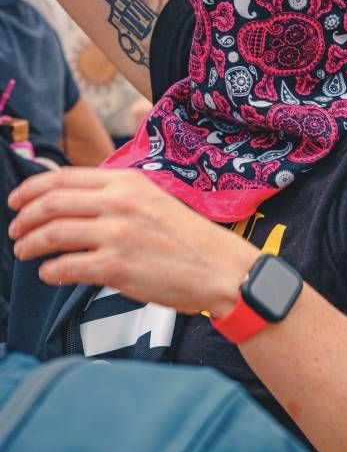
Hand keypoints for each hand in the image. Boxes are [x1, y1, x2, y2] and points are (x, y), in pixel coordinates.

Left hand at [7, 168, 258, 314]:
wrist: (222, 269)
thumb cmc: (192, 240)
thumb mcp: (156, 200)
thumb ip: (119, 195)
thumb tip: (76, 201)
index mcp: (129, 183)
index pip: (64, 177)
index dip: (31, 189)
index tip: (17, 201)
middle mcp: (120, 203)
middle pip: (51, 204)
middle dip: (24, 218)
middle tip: (16, 231)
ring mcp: (117, 235)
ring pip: (52, 234)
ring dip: (29, 244)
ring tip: (25, 252)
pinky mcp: (117, 267)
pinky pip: (66, 267)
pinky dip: (50, 271)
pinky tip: (51, 274)